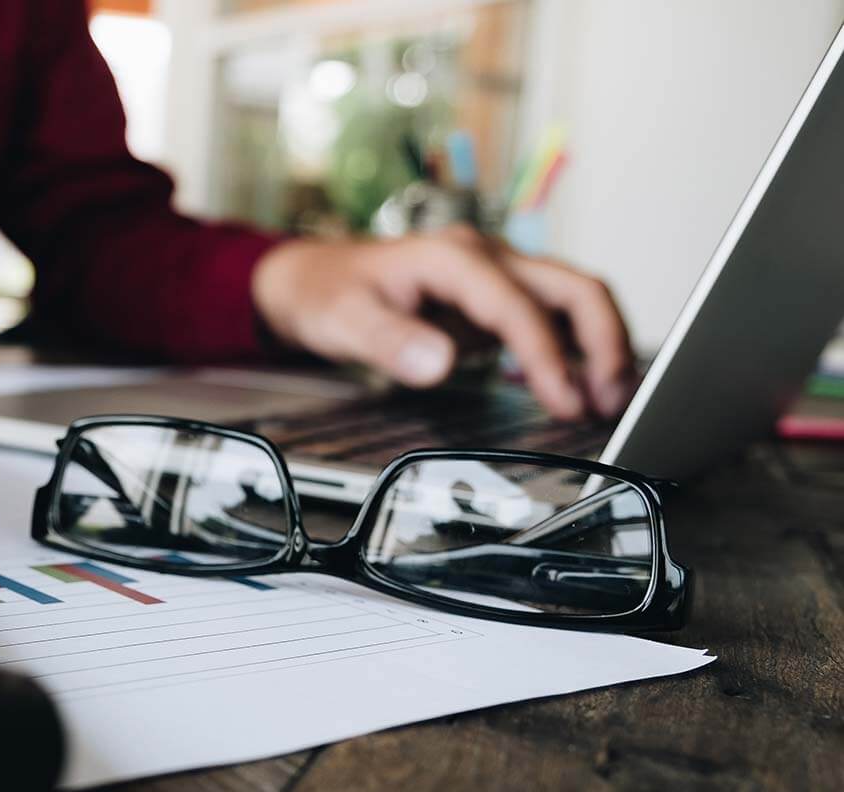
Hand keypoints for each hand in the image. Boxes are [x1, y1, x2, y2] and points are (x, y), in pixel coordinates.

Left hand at [251, 225, 634, 419]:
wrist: (309, 278)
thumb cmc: (325, 292)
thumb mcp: (343, 319)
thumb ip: (389, 341)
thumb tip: (439, 363)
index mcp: (453, 258)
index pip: (518, 306)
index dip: (548, 355)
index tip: (564, 401)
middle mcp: (484, 258)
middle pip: (573, 288)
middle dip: (604, 342)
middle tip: (613, 400)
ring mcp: (493, 276)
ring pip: (572, 299)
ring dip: (599, 345)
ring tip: (610, 400)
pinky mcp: (493, 298)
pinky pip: (550, 317)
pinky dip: (575, 348)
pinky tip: (580, 386)